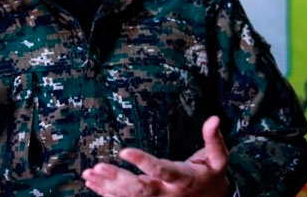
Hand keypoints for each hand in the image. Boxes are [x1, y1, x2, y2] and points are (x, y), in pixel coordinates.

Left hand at [82, 116, 229, 196]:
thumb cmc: (212, 174)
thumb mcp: (218, 158)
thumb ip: (213, 139)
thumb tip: (215, 118)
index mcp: (182, 179)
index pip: (160, 170)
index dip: (143, 161)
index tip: (124, 150)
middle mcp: (167, 193)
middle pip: (139, 189)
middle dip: (117, 178)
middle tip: (98, 167)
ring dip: (107, 186)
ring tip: (88, 173)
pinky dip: (107, 193)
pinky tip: (92, 184)